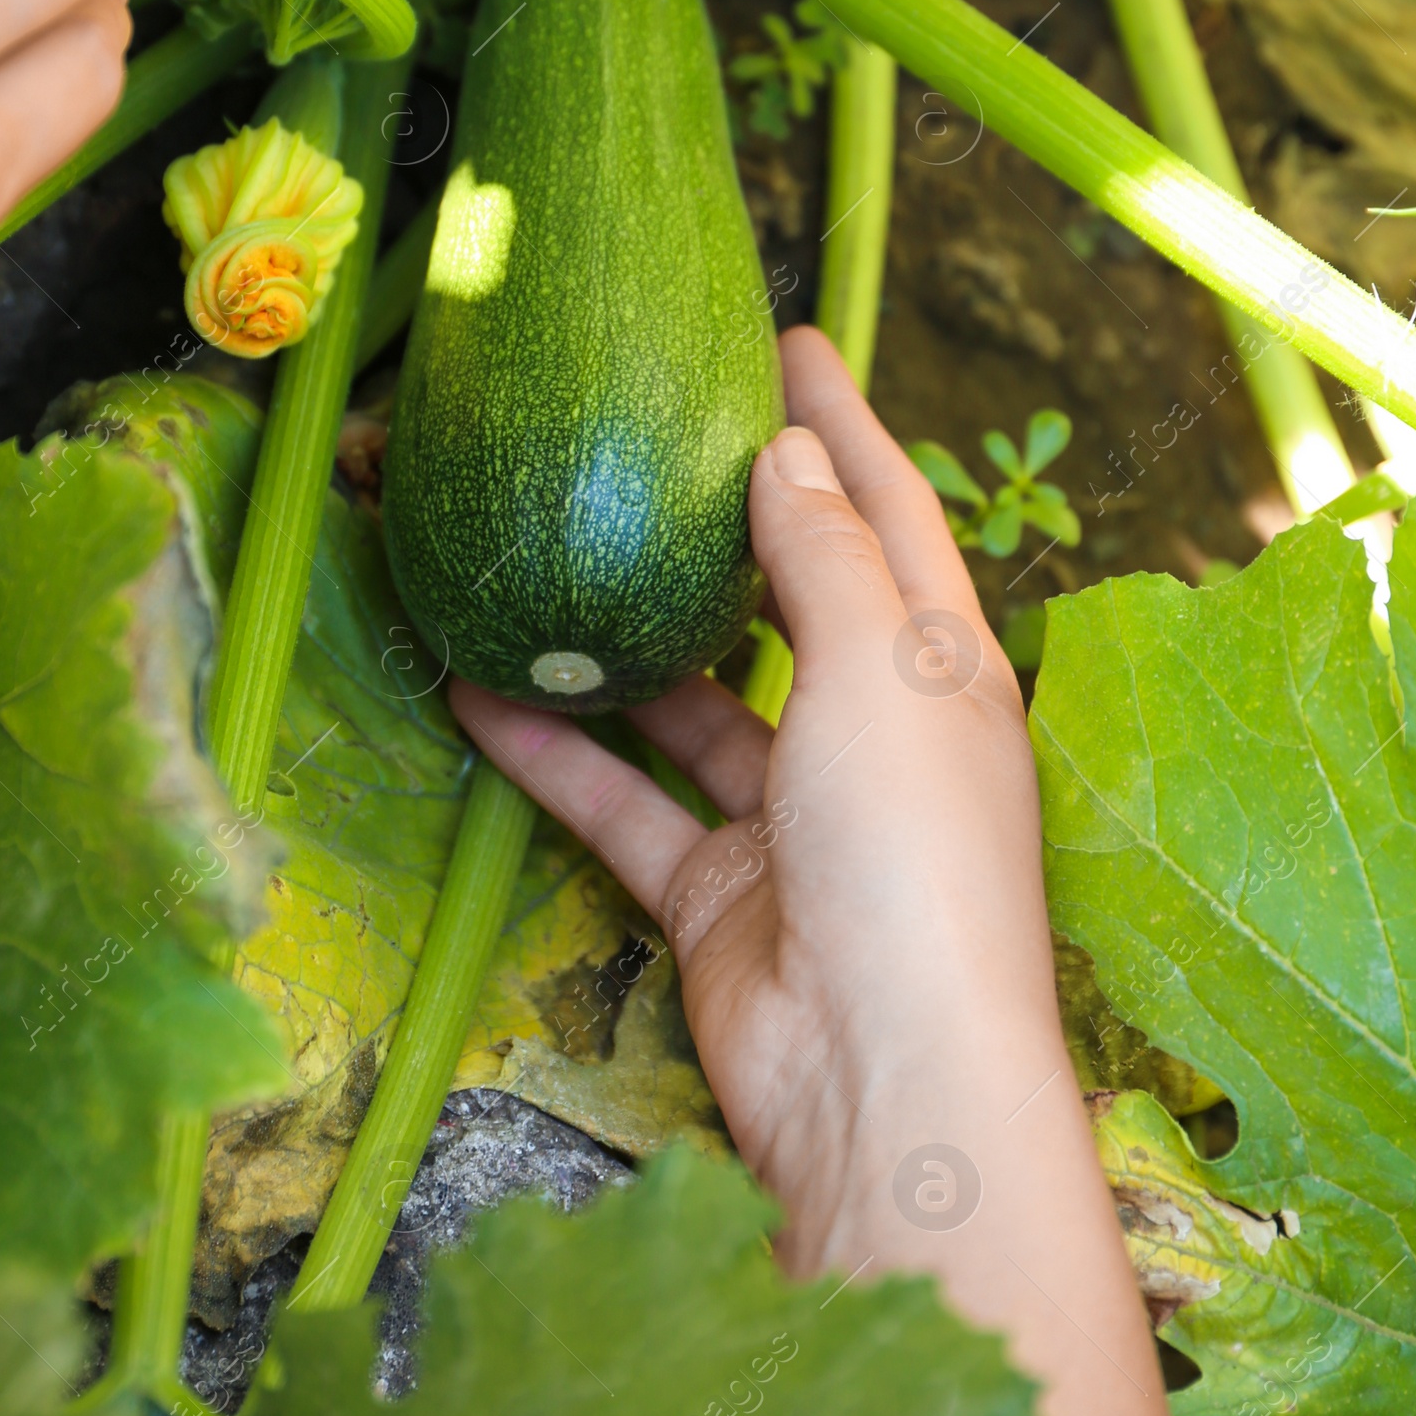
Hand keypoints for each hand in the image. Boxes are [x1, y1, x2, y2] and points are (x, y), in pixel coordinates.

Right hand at [452, 325, 1206, 1415]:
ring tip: (534, 555)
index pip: (889, 515)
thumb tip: (788, 456)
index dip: (846, 425)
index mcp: (938, 671)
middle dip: (727, 520)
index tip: (791, 340)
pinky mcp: (716, 893)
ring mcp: (791, 817)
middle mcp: (869, 733)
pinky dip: (556, 756)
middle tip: (650, 426)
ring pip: (690, 706)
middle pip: (790, 599)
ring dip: (616, 646)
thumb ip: (825, 561)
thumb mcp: (879, 675)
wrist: (881, 1075)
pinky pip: (625, 803)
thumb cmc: (911, 854)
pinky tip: (476, 693)